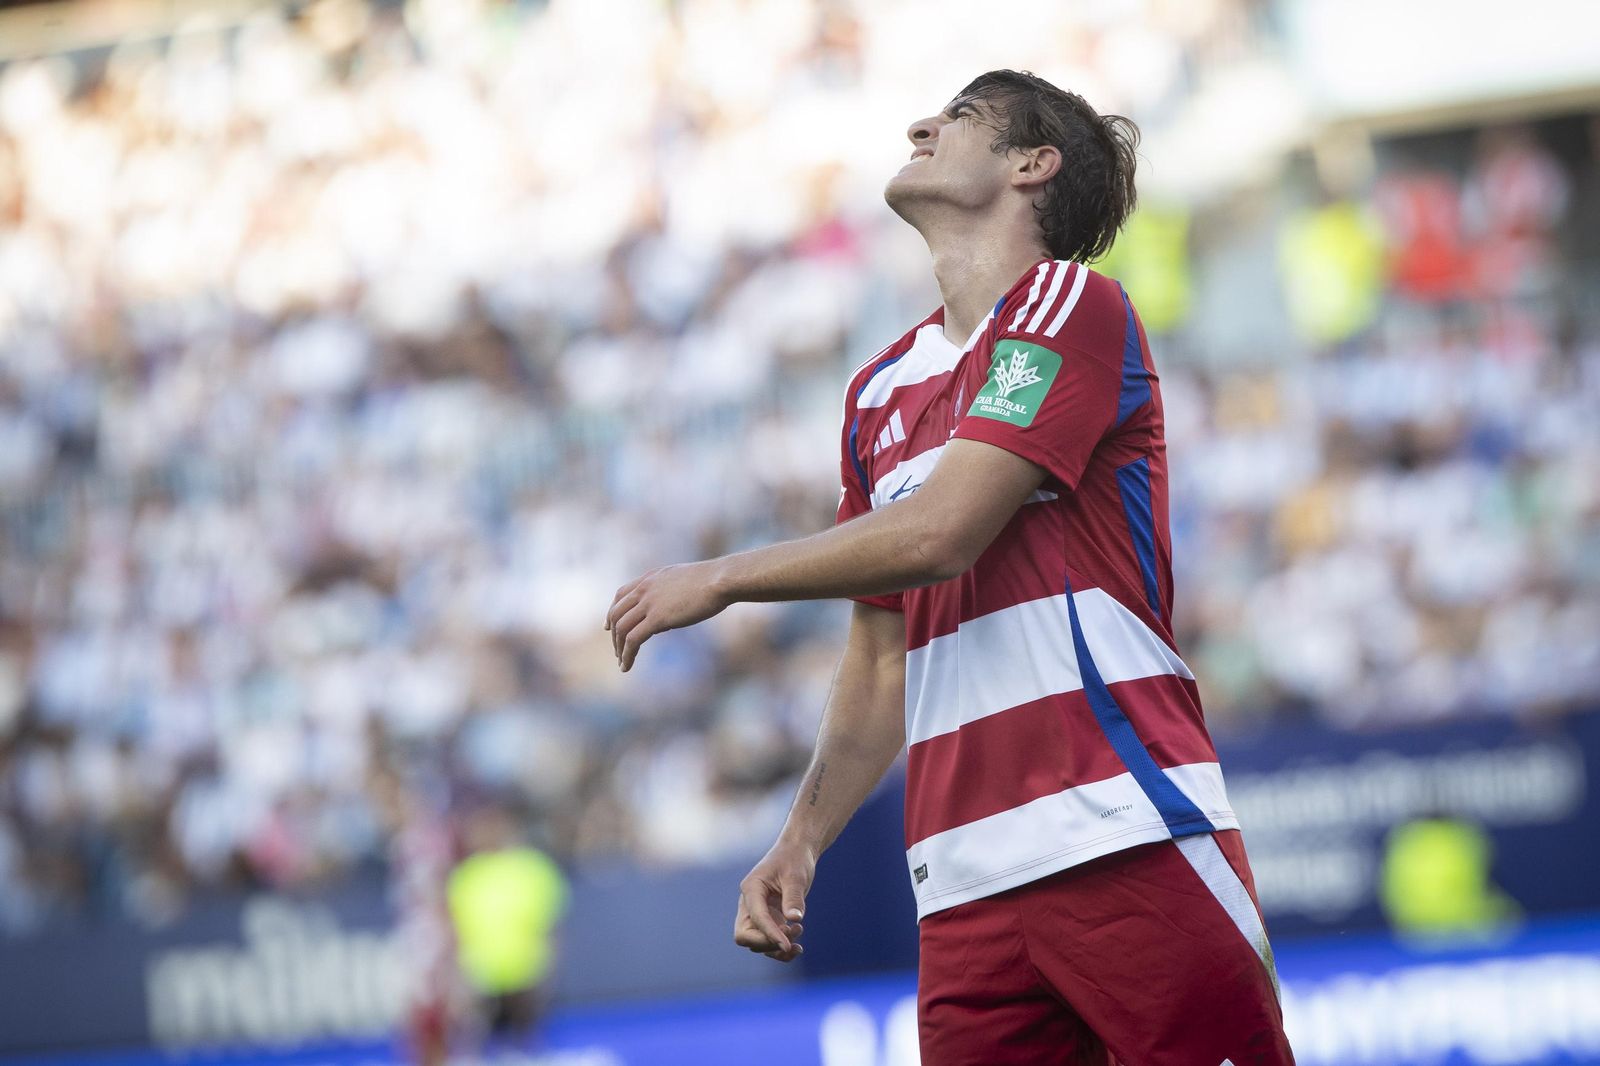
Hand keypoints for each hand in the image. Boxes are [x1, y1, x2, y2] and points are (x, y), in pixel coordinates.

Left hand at [604, 562, 728, 671]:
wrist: (721, 580)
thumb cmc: (713, 581)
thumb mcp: (684, 583)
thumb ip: (668, 597)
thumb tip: (662, 622)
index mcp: (651, 578)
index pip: (621, 594)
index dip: (612, 611)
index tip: (609, 626)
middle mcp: (645, 589)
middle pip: (617, 613)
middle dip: (613, 634)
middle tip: (616, 650)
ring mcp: (649, 603)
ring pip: (621, 628)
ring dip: (619, 648)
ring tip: (621, 663)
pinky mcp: (657, 618)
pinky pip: (633, 640)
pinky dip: (627, 655)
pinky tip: (627, 666)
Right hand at [734, 839, 815, 962]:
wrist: (797, 852)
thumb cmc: (794, 859)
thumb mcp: (796, 876)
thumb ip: (794, 897)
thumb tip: (794, 919)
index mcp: (751, 889)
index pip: (756, 918)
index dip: (770, 934)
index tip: (787, 945)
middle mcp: (749, 903)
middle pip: (745, 935)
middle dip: (767, 943)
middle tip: (790, 940)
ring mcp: (757, 913)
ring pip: (756, 943)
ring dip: (776, 947)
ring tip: (799, 932)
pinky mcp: (767, 919)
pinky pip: (767, 941)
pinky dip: (780, 948)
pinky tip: (797, 947)